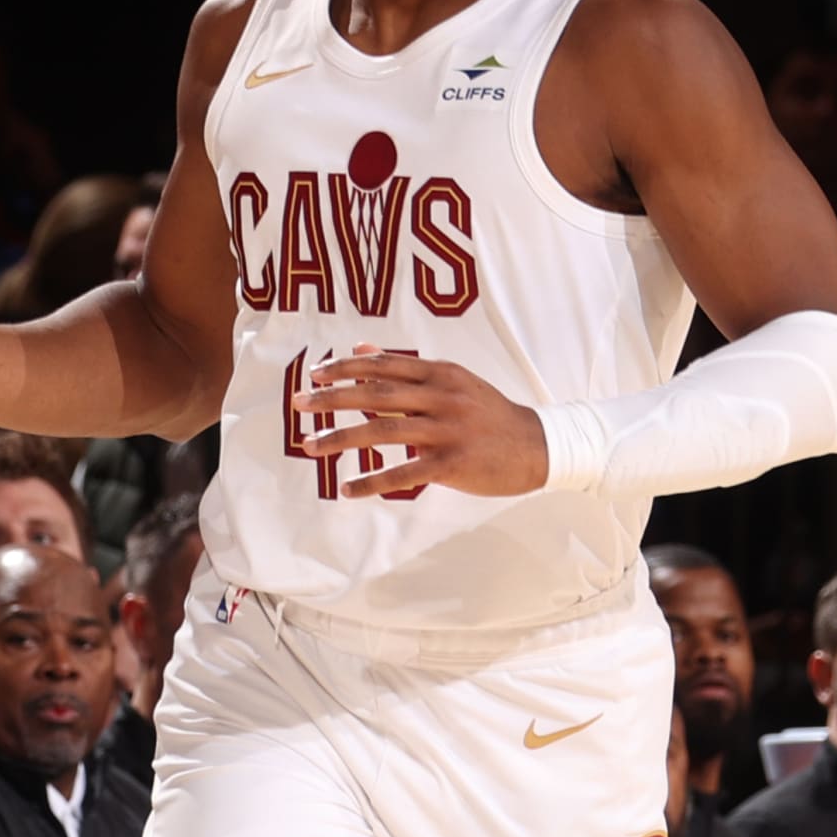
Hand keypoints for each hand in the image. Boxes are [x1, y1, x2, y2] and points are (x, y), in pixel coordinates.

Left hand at [293, 357, 548, 498]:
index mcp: (440, 373)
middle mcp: (441, 396)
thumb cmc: (489, 414)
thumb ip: (407, 367)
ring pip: (383, 431)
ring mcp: (447, 430)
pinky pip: (404, 473)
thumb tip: (360, 347)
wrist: (537, 445)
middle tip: (299, 405)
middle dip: (332, 399)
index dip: (346, 368)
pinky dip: (373, 481)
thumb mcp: (453, 381)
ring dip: (342, 438)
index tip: (315, 375)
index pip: (384, 365)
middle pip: (377, 393)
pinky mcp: (452, 463)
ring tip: (311, 446)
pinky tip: (348, 489)